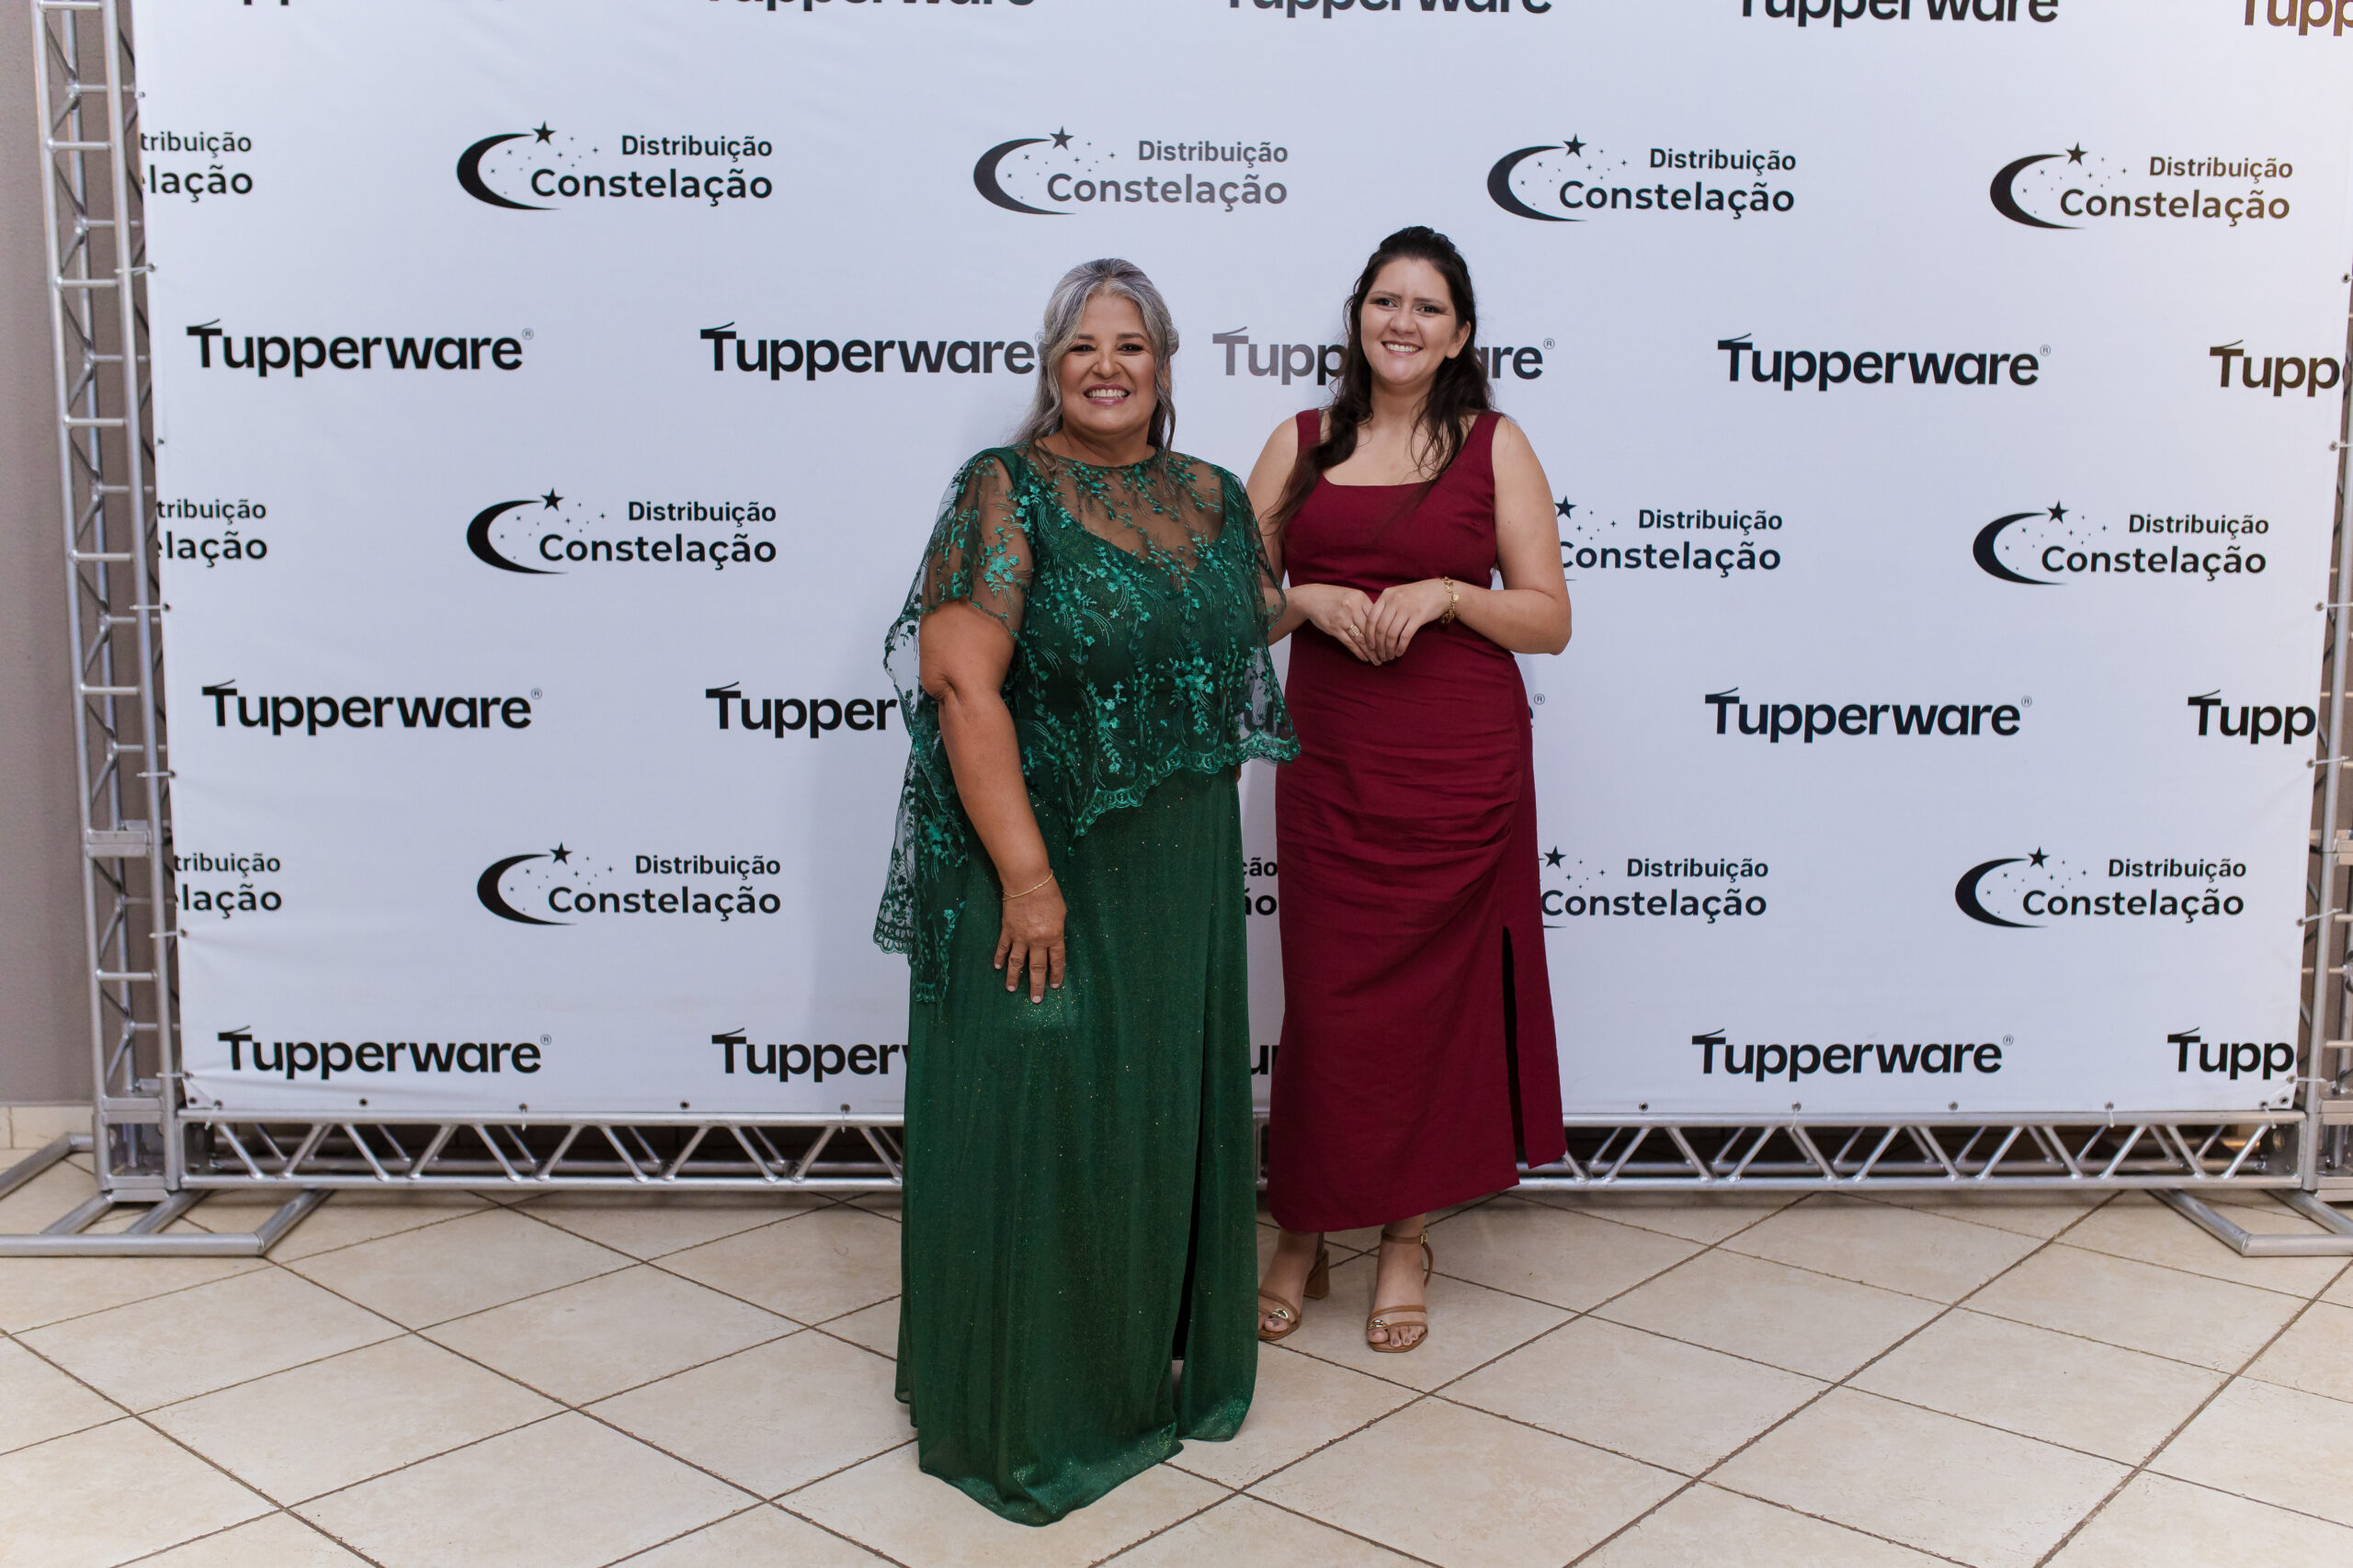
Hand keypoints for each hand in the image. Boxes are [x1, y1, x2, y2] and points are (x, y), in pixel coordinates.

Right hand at [994, 875, 1066, 1001]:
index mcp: (1054, 936)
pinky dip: (1000, 958)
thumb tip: (1053, 941)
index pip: (1056, 961)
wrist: (1027, 881)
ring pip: (1017, 963)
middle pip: (1037, 968)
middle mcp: (1037, 941)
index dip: (1056, 975)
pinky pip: (1003, 948)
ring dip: (1014, 978)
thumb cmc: (1048, 893)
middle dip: (1036, 985)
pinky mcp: (1007, 930)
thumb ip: (1057, 930)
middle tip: (1035, 1000)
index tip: (1055, 986)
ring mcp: (1020, 937)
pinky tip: (998, 968)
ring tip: (1011, 990)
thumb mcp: (1061, 913)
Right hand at [1294, 583, 1381, 663]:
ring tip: (1378, 660)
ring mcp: (1343, 618)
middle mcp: (1352, 607)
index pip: (1377, 617)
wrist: (1312, 598)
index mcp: (1360, 597)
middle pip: (1371, 629)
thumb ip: (1365, 608)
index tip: (1392, 642)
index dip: (1386, 632)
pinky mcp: (1334, 628)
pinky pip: (1349, 642)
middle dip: (1381, 645)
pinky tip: (1364, 658)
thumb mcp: (1351, 596)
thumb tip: (1381, 624)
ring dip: (1371, 652)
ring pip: (1361, 638)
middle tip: (1388, 655)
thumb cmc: (1334, 598)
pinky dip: (1358, 652)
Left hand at [1364, 579, 1452, 663]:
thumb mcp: (1398, 595)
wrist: (1440, 591)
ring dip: (1388, 649)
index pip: (1371, 618)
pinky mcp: (1418, 616)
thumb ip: (1385, 607)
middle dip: (1378, 646)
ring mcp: (1407, 608)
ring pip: (1391, 634)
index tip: (1369, 646)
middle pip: (1380, 628)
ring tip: (1389, 657)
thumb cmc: (1417, 595)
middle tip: (1380, 656)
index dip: (1368, 635)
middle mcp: (1394, 600)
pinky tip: (1399, 653)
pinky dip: (1400, 647)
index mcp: (1386, 595)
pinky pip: (1405, 636)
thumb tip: (1373, 629)